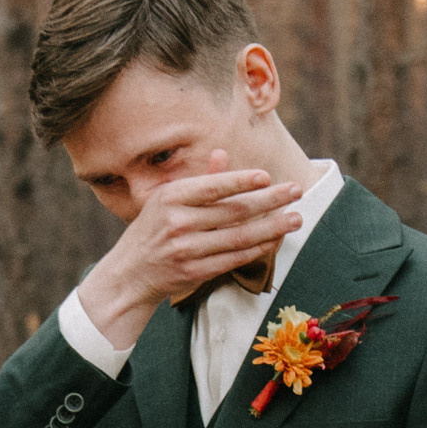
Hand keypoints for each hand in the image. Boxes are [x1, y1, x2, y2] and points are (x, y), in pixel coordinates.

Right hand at [77, 151, 306, 346]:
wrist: (130, 273)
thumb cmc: (154, 229)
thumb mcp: (169, 199)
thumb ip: (200, 180)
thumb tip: (224, 154)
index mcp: (171, 197)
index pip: (212, 186)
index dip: (241, 181)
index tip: (267, 177)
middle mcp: (177, 222)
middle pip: (233, 210)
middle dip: (269, 200)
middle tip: (295, 191)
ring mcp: (186, 249)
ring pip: (239, 236)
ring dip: (272, 227)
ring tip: (296, 218)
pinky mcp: (194, 272)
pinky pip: (233, 258)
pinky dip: (256, 249)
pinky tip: (274, 239)